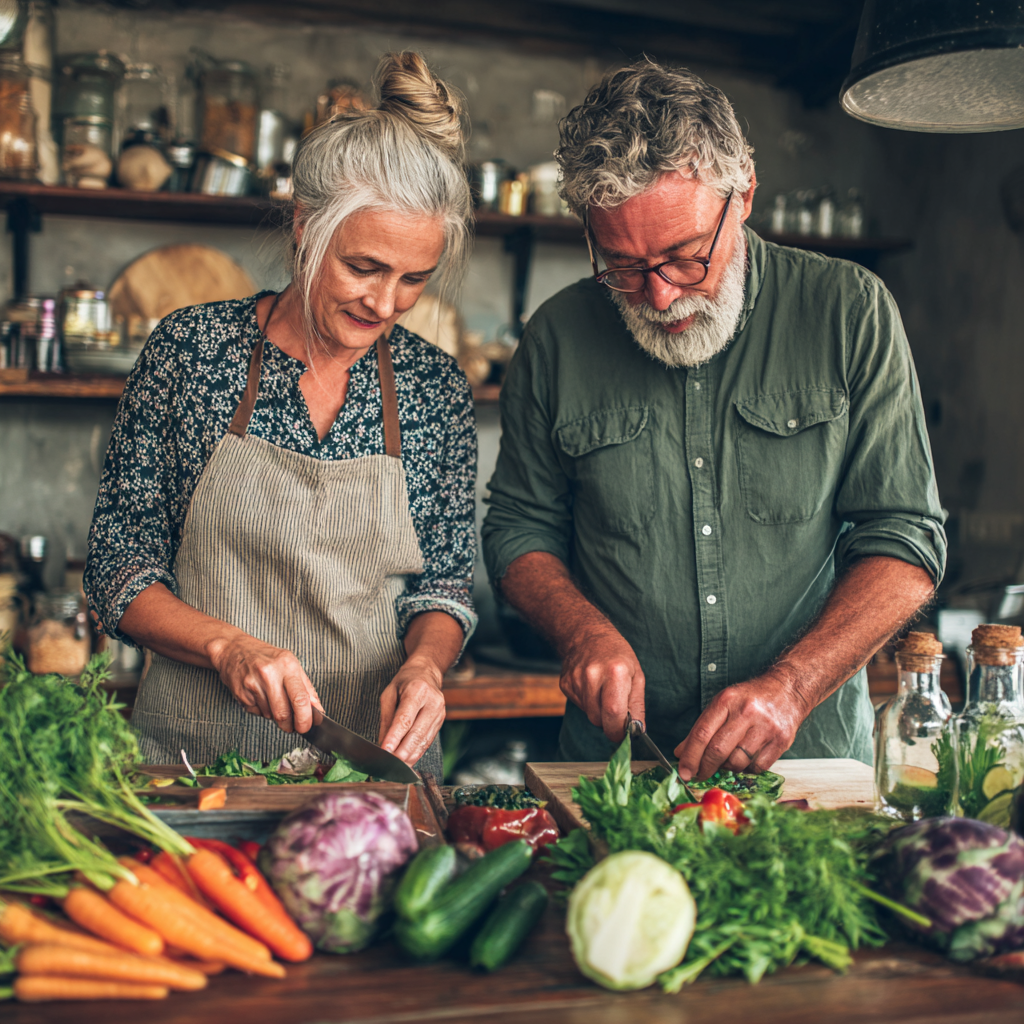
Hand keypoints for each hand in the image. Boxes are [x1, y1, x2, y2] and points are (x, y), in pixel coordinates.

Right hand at [208, 634, 322, 734]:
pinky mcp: (241, 694)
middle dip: (290, 725)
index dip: (305, 719)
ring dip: (275, 715)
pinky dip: (262, 710)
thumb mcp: (290, 664)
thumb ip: (306, 687)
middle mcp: (269, 674)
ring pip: (270, 715)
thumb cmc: (265, 656)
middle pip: (283, 713)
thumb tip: (318, 710)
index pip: (300, 699)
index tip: (307, 726)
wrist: (233, 649)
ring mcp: (252, 684)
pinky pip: (257, 712)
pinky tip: (260, 696)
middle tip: (293, 726)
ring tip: (273, 700)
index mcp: (287, 665)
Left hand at [379, 656, 445, 765]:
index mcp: (417, 690)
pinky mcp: (441, 721)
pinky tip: (407, 761)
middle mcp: (433, 701)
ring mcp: (440, 712)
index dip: (395, 736)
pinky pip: (428, 741)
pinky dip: (417, 753)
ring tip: (396, 768)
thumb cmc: (405, 682)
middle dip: (402, 752)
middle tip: (388, 765)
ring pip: (424, 740)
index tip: (385, 750)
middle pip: (416, 733)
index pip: (405, 718)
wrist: (426, 673)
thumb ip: (386, 719)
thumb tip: (381, 743)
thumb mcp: (389, 694)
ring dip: (410, 756)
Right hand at [560, 625, 645, 742]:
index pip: (613, 713)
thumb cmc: (617, 655)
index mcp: (614, 672)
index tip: (622, 735)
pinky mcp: (565, 683)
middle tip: (616, 710)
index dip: (618, 730)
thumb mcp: (636, 675)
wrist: (587, 634)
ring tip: (603, 692)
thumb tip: (638, 731)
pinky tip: (591, 687)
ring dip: (598, 711)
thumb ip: (637, 705)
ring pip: (588, 714)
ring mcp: (575, 679)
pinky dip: (588, 703)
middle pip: (598, 718)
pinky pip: (579, 705)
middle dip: (609, 722)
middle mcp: (592, 675)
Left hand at [674, 669, 809, 779]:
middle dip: (704, 768)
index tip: (684, 772)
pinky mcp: (781, 741)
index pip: (702, 733)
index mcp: (727, 701)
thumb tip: (681, 753)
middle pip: (718, 750)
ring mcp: (766, 727)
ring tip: (726, 761)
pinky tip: (745, 760)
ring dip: (727, 768)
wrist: (787, 690)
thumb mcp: (723, 704)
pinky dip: (747, 769)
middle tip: (699, 775)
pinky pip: (757, 767)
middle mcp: (746, 712)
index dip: (690, 757)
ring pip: (737, 762)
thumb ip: (702, 728)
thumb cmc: (750, 698)